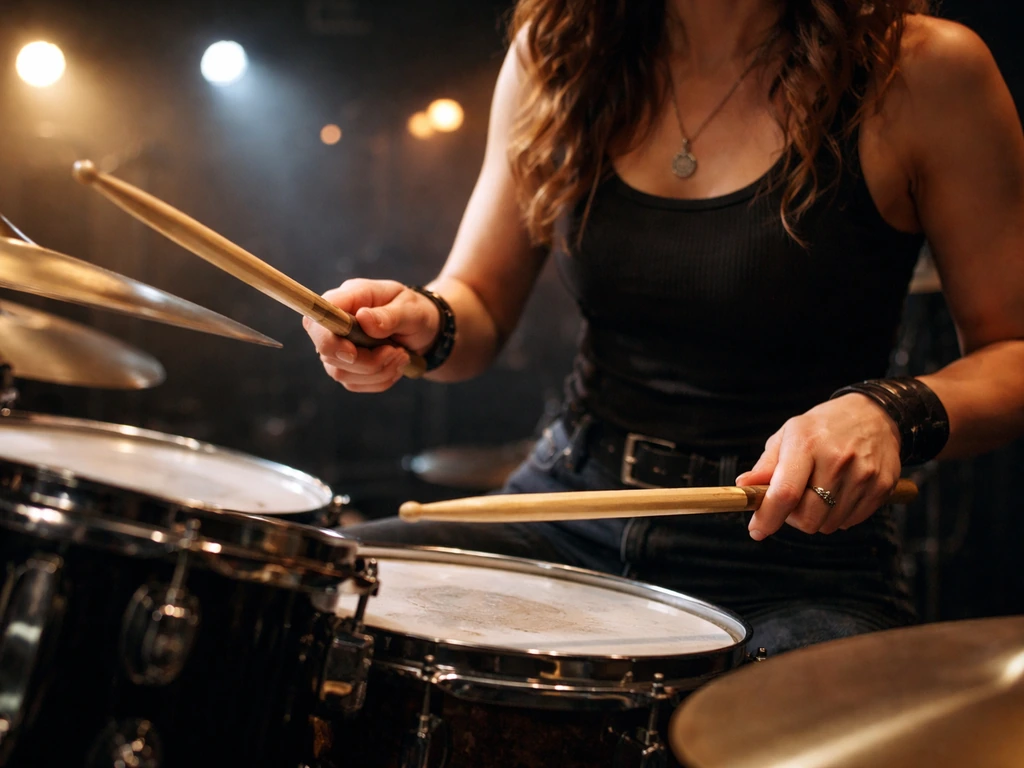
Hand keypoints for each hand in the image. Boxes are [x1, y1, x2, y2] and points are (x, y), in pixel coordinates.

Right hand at [303, 279, 438, 391]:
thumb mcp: (411, 309)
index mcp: (350, 297)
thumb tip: (363, 318)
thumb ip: (389, 315)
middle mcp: (337, 322)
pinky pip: (355, 384)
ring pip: (341, 373)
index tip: (354, 352)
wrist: (425, 331)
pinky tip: (395, 366)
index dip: (327, 338)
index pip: (318, 316)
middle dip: (364, 362)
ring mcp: (339, 346)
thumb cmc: (416, 312)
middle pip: (327, 352)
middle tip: (396, 352)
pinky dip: (380, 380)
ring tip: (402, 356)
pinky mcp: (347, 367)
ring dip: (377, 372)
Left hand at [735, 394, 902, 539]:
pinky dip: (838, 515)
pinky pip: (850, 522)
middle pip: (808, 517)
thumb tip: (744, 486)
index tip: (756, 530)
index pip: (786, 493)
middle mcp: (837, 460)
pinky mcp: (882, 487)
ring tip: (818, 491)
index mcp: (807, 444)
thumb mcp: (789, 435)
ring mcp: (863, 475)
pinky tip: (838, 493)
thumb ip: (766, 465)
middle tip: (793, 501)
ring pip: (828, 525)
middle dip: (793, 518)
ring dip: (817, 517)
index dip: (768, 518)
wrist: (874, 415)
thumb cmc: (823, 427)